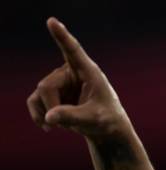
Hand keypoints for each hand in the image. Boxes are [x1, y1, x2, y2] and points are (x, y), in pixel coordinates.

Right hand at [27, 18, 130, 139]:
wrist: (105, 128)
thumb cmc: (107, 120)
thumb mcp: (93, 119)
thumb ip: (72, 117)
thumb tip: (49, 117)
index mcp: (89, 72)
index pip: (73, 51)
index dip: (62, 36)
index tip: (52, 21)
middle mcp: (72, 72)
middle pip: (47, 86)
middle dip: (52, 107)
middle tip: (63, 124)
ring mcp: (60, 81)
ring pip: (39, 94)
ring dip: (46, 113)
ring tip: (60, 126)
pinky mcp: (53, 92)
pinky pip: (34, 101)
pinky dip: (38, 115)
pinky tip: (48, 126)